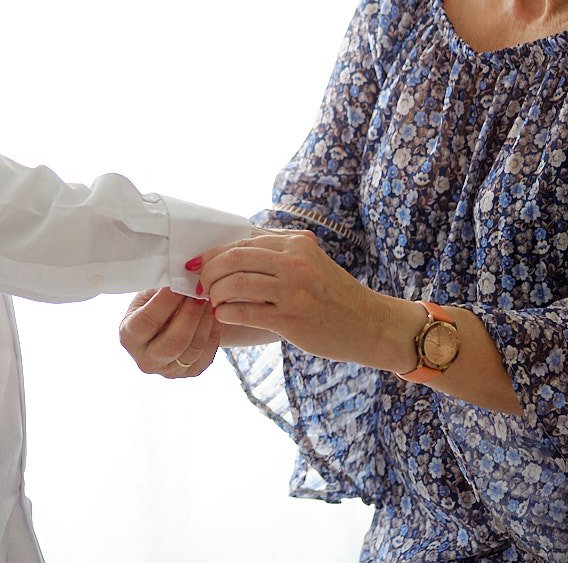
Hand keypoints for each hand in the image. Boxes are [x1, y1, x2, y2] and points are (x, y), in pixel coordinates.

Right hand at [117, 288, 221, 377]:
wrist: (162, 326)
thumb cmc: (153, 306)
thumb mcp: (148, 295)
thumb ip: (160, 288)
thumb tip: (182, 278)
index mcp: (128, 336)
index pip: (147, 322)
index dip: (165, 303)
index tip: (179, 285)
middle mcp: (145, 359)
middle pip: (173, 341)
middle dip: (190, 314)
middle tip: (200, 293)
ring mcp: (168, 371)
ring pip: (193, 349)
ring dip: (205, 321)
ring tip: (209, 300)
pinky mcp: (188, 374)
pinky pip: (206, 355)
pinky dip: (213, 332)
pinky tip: (213, 315)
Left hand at [198, 229, 398, 370]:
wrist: (370, 324)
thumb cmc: (333, 294)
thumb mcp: (309, 261)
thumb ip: (276, 254)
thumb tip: (228, 254)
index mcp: (296, 243)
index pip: (242, 242)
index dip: (213, 253)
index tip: (198, 263)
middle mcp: (294, 262)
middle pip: (234, 259)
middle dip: (208, 272)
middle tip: (200, 284)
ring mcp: (293, 290)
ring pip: (235, 284)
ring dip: (214, 293)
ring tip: (212, 301)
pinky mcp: (291, 318)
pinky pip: (245, 312)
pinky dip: (226, 313)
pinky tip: (223, 315)